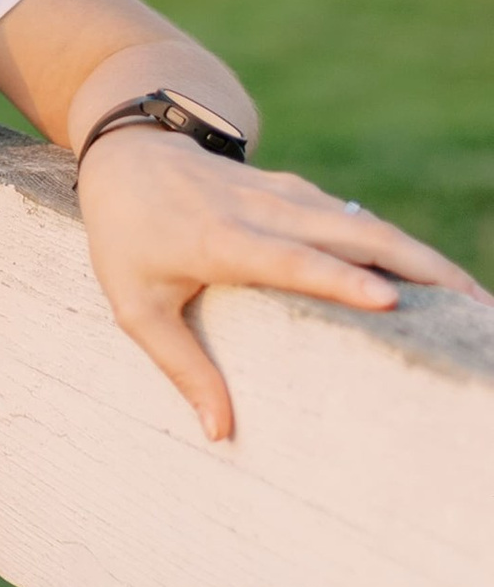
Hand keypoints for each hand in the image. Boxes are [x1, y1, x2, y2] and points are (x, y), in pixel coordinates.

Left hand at [74, 128, 484, 440]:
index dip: (339, 277)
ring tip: (474, 300)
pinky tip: (438, 279)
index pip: (288, 258)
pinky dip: (401, 245)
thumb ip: (181, 366)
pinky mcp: (301, 193)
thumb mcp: (133, 304)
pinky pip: (357, 220)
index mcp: (220, 238)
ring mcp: (286, 195)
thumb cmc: (127, 236)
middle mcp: (262, 210)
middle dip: (419, 266)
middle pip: (352, 233)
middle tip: (474, 307)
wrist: (130, 153)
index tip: (390, 299)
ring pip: (366, 222)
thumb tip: (220, 433)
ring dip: (423, 257)